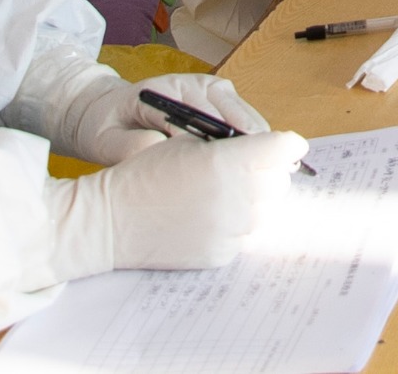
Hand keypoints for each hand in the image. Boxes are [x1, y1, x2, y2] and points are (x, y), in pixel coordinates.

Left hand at [6, 51, 271, 166]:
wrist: (107, 113)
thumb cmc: (108, 127)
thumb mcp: (106, 140)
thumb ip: (129, 145)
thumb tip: (160, 149)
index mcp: (166, 90)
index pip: (200, 109)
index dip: (218, 134)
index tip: (232, 158)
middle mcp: (193, 84)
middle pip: (230, 107)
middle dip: (248, 137)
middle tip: (265, 167)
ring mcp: (209, 90)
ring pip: (241, 112)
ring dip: (256, 139)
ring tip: (273, 167)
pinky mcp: (217, 101)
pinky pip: (241, 118)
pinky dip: (253, 139)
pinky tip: (262, 163)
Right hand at [50, 130, 303, 274]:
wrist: (111, 221)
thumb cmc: (145, 173)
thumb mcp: (188, 141)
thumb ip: (231, 143)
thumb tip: (267, 147)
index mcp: (228, 162)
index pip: (284, 149)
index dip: (286, 143)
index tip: (285, 144)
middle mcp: (236, 198)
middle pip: (280, 181)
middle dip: (269, 171)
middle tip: (250, 168)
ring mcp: (230, 231)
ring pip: (266, 211)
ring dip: (256, 199)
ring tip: (226, 192)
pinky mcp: (220, 255)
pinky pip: (246, 236)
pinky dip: (237, 225)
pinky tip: (210, 215)